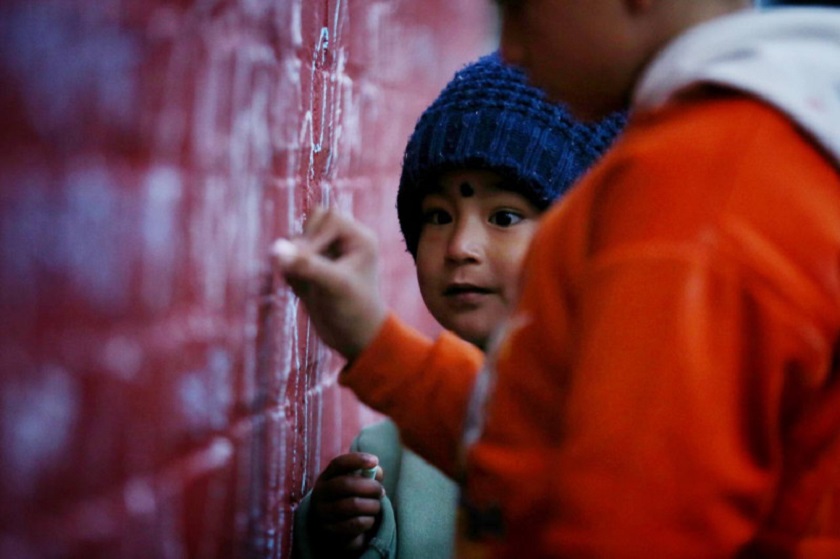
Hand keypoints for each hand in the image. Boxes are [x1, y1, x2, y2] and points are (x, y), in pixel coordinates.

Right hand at [271, 208, 387, 359]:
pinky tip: (303, 292)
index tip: (306, 261)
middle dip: (302, 244)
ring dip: (294, 258)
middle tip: (302, 270)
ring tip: (304, 283)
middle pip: (312, 221)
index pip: (329, 218)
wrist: (354, 340)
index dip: (314, 236)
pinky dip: (290, 271)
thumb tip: (276, 249)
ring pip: (297, 238)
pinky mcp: (310, 268)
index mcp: (359, 238)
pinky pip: (289, 258)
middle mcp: (343, 241)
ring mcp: (325, 254)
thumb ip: (307, 266)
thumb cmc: (354, 311)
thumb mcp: (334, 287)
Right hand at [309, 452, 384, 556]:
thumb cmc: (349, 499)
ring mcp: (323, 513)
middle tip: (381, 491)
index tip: (375, 461)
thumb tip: (377, 472)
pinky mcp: (330, 531)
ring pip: (352, 505)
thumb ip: (368, 474)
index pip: (338, 464)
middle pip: (346, 484)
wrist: (334, 527)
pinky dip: (368, 521)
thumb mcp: (355, 483)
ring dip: (372, 505)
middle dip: (370, 487)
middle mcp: (320, 494)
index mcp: (326, 477)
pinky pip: (355, 524)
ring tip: (376, 506)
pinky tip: (370, 519)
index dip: (357, 460)